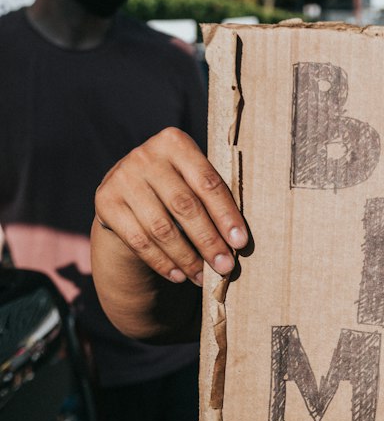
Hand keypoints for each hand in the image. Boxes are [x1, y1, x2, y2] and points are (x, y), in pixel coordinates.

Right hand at [95, 128, 247, 285]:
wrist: (128, 188)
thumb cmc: (177, 185)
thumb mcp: (192, 179)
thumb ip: (213, 199)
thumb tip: (238, 242)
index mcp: (175, 143)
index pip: (207, 183)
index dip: (226, 215)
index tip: (240, 243)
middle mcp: (145, 156)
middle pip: (184, 206)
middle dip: (208, 241)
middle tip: (225, 267)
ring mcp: (122, 178)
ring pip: (161, 228)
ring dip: (186, 258)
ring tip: (203, 277)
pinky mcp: (105, 202)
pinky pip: (138, 241)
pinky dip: (162, 263)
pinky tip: (179, 275)